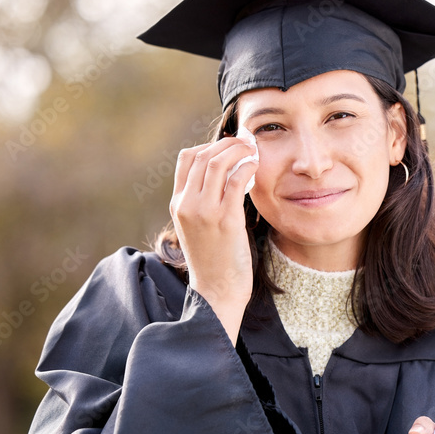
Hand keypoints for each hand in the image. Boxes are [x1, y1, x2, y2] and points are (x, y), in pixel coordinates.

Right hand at [170, 137, 257, 340]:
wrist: (216, 290)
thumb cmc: (214, 260)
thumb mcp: (198, 227)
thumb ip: (203, 202)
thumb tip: (225, 176)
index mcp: (178, 204)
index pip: (186, 160)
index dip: (209, 146)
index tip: (229, 146)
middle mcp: (186, 204)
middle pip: (202, 156)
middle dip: (227, 144)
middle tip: (247, 142)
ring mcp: (204, 211)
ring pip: (217, 163)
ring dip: (238, 151)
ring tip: (253, 150)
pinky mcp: (225, 220)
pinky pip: (235, 181)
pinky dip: (247, 167)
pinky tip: (256, 166)